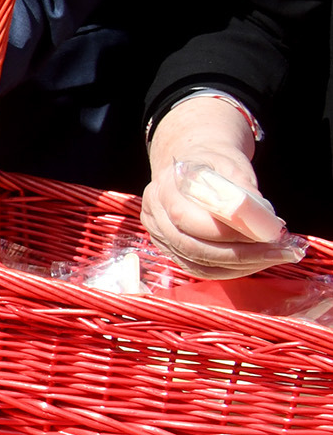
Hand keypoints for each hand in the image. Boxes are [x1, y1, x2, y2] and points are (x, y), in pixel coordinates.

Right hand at [142, 95, 294, 277]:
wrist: (194, 167)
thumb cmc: (214, 165)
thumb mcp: (230, 165)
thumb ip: (242, 191)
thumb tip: (265, 221)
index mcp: (163, 189)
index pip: (187, 218)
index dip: (226, 231)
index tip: (265, 232)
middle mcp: (155, 215)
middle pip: (192, 246)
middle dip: (240, 254)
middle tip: (280, 250)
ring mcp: (160, 237)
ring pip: (198, 264)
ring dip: (240, 265)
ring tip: (275, 256)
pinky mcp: (173, 252)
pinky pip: (201, 270)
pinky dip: (231, 270)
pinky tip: (256, 262)